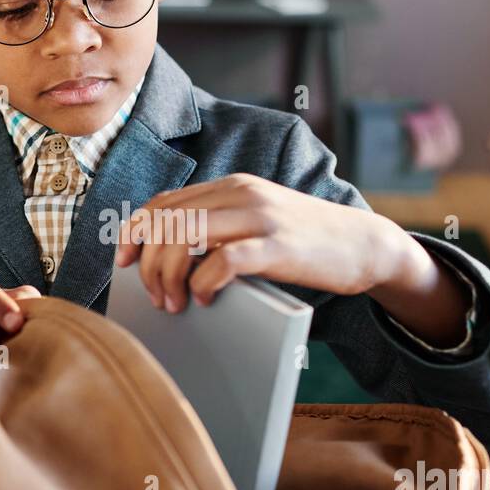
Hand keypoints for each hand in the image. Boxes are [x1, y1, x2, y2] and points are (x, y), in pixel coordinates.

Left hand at [115, 174, 469, 344]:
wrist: (365, 245)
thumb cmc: (307, 242)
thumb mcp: (257, 221)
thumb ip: (220, 225)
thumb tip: (168, 254)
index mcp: (231, 186)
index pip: (163, 202)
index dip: (134, 232)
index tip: (123, 262)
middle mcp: (241, 194)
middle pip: (166, 220)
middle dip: (148, 263)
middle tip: (154, 296)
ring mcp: (260, 218)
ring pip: (184, 235)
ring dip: (168, 275)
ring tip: (175, 303)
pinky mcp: (278, 246)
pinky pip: (222, 260)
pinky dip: (203, 283)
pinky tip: (206, 299)